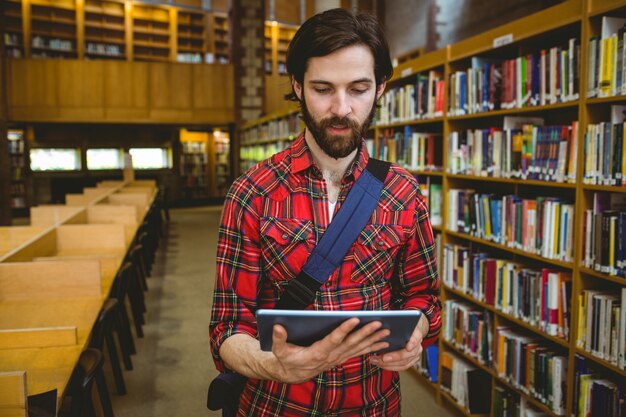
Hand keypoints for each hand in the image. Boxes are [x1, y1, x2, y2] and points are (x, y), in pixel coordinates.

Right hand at [270, 318, 389, 383]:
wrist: (292, 374)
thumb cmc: (286, 359)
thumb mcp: (279, 350)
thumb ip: (278, 339)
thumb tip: (278, 327)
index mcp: (318, 353)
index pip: (334, 339)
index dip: (344, 329)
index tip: (355, 319)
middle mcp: (331, 356)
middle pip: (351, 343)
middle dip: (366, 333)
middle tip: (379, 323)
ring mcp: (337, 358)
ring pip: (358, 348)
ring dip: (373, 340)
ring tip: (386, 332)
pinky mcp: (341, 358)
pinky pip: (358, 353)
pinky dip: (371, 347)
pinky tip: (382, 342)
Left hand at [368, 313, 427, 371]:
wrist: (412, 329)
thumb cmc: (403, 324)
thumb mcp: (401, 320)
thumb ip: (394, 321)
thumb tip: (379, 322)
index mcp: (416, 333)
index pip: (416, 337)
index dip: (413, 342)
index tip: (408, 347)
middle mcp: (418, 345)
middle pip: (409, 353)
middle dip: (395, 357)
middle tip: (383, 358)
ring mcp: (415, 355)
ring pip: (404, 363)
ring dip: (389, 364)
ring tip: (376, 361)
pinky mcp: (411, 361)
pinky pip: (401, 367)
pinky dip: (390, 367)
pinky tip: (380, 364)